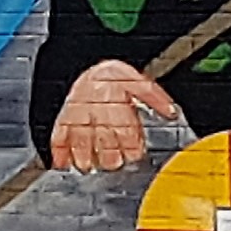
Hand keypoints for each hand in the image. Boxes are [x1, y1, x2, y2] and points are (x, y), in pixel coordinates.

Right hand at [48, 59, 180, 172]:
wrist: (87, 63)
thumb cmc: (114, 76)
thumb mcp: (139, 82)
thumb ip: (156, 98)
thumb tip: (171, 113)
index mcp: (116, 102)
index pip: (126, 131)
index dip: (131, 146)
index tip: (134, 154)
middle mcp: (96, 110)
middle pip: (102, 140)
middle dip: (109, 156)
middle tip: (114, 164)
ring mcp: (77, 114)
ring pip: (79, 140)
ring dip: (84, 156)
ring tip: (88, 167)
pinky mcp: (64, 118)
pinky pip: (58, 135)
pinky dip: (58, 151)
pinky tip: (61, 163)